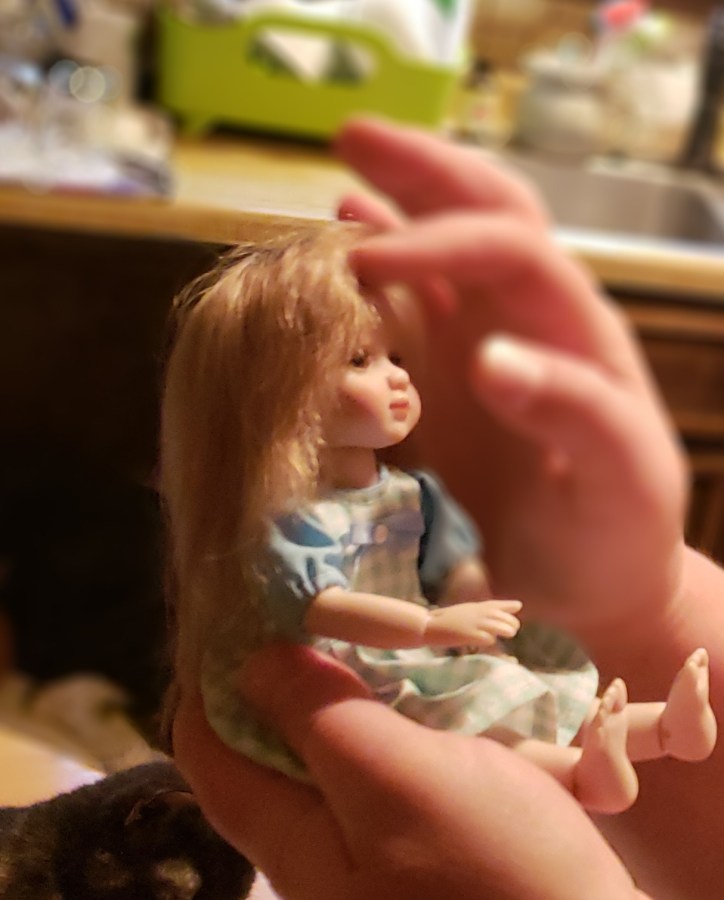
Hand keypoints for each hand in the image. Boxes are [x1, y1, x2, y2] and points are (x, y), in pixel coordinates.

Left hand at [173, 643, 646, 899]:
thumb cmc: (493, 869)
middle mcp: (317, 840)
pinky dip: (391, 710)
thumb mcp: (394, 780)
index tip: (246, 607)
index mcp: (289, 835)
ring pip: (329, 742)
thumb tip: (251, 661)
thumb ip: (316, 719)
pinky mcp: (421, 832)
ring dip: (343, 683)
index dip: (211, 670)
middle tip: (317, 606)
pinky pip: (384, 757)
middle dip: (283, 667)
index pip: (204, 743)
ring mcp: (372, 839)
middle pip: (265, 737)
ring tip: (367, 629)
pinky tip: (420, 680)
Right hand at [335, 118, 686, 650]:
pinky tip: (351, 244)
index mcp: (577, 335)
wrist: (594, 584)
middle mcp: (532, 324)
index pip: (511, 249)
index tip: (363, 260)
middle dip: (423, 169)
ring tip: (342, 175)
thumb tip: (492, 357)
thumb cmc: (611, 543)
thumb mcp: (619, 487)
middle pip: (486, 215)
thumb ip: (578, 416)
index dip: (439, 239)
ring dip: (397, 206)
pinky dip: (383, 267)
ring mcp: (489, 346)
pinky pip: (416, 305)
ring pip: (444, 251)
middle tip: (352, 134)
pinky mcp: (455, 379)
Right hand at [425, 598, 520, 647]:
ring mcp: (476, 623)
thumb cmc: (446, 619)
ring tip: (505, 636)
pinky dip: (490, 641)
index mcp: (477, 606)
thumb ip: (480, 611)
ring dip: (506, 631)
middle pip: (506, 618)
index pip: (498, 604)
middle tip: (509, 631)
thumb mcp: (465, 610)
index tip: (518, 606)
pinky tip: (486, 642)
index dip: (509, 606)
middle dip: (511, 624)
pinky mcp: (472, 634)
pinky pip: (490, 638)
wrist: (429, 624)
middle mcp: (480, 613)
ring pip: (503, 627)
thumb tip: (492, 613)